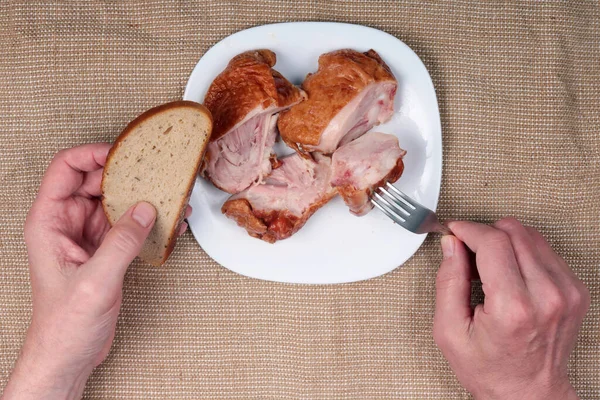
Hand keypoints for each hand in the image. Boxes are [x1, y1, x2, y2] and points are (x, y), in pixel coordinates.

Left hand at [2, 144, 189, 399]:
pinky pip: (126, 224)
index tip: (123, 155)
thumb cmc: (64, 324)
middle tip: (153, 173)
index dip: (93, 156)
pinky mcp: (104, 250)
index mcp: (49, 223)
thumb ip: (121, 242)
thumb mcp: (95, 281)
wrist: (69, 355)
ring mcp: (87, 236)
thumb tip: (144, 210)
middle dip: (124, 175)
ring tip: (166, 195)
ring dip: (140, 197)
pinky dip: (146, 220)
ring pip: (114, 202)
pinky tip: (166, 221)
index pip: (66, 170)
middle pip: (94, 182)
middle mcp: (66, 224)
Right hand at [434, 218, 589, 399]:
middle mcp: (547, 296)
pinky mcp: (575, 290)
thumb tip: (451, 245)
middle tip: (468, 250)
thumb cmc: (491, 370)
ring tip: (489, 264)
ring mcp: (566, 292)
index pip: (493, 242)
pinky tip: (509, 272)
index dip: (468, 229)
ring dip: (505, 241)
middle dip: (485, 233)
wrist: (529, 394)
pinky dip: (523, 252)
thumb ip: (448, 282)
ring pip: (531, 236)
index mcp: (513, 308)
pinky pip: (545, 250)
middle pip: (514, 232)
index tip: (455, 230)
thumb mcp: (450, 331)